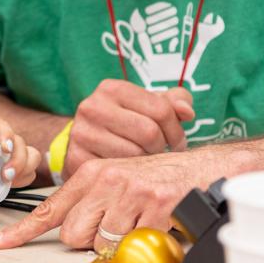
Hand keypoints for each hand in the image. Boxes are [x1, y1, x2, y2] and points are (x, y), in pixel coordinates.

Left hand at [0, 118, 41, 193]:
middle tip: (6, 174)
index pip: (1, 126)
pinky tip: (10, 184)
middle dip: (18, 160)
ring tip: (8, 180)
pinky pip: (29, 172)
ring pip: (31, 156)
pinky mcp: (16, 168)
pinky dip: (24, 179)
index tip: (5, 149)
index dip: (6, 134)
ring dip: (25, 169)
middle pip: (20, 143)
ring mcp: (12, 154)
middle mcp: (4, 139)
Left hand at [0, 152, 206, 252]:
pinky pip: (137, 245)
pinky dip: (146, 242)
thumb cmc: (155, 176)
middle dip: (90, 239)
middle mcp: (106, 181)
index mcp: (90, 174)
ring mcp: (131, 194)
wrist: (199, 166)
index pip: (48, 208)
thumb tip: (70, 231)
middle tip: (114, 225)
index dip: (20, 230)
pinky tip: (155, 223)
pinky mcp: (156, 207)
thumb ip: (88, 202)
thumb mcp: (113, 179)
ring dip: (120, 243)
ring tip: (137, 222)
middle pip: (73, 235)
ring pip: (103, 243)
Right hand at [64, 81, 194, 177]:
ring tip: (145, 159)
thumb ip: (173, 102)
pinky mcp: (76, 158)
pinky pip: (118, 171)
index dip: (176, 130)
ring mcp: (82, 133)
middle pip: (149, 133)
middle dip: (162, 147)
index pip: (161, 109)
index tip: (176, 141)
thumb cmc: (124, 122)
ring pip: (135, 154)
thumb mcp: (147, 106)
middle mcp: (93, 107)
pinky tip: (130, 169)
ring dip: (147, 162)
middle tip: (161, 152)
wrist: (84, 141)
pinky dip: (130, 174)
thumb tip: (187, 112)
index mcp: (112, 88)